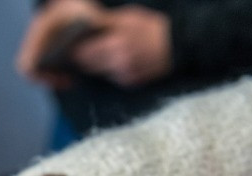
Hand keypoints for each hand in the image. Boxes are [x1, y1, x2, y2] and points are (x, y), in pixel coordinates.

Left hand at [18, 1, 171, 87]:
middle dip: (83, 56)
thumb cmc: (153, 27)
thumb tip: (84, 24)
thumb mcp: (129, 17)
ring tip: (102, 51)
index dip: (75, 48)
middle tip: (80, 48)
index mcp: (116, 44)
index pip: (83, 52)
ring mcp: (124, 74)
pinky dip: (110, 69)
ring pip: (98, 71)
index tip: (70, 44)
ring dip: (96, 63)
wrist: (182, 44)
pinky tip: (118, 59)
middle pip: (87, 64)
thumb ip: (106, 23)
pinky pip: (112, 76)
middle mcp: (118, 63)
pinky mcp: (130, 82)